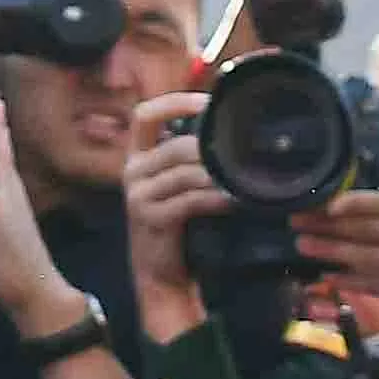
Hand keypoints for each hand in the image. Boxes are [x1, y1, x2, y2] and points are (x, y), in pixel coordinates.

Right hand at [121, 88, 219, 345]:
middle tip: (244, 150)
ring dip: (220, 174)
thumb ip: (191, 162)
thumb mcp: (177, 188)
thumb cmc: (178, 229)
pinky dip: (216, 198)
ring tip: (245, 177)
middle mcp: (133, 172)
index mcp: (137, 158)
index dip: (175, 103)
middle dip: (213, 148)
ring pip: (186, 171)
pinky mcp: (151, 218)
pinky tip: (234, 201)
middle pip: (177, 144)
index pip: (145, 115)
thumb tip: (229, 134)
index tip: (207, 101)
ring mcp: (138, 196)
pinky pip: (190, 199)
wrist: (161, 278)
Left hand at [296, 185, 378, 306]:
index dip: (350, 203)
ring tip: (305, 247)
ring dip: (332, 250)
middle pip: (368, 227)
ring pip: (368, 254)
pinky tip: (329, 278)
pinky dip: (352, 280)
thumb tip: (373, 207)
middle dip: (329, 226)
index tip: (323, 205)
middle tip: (298, 223)